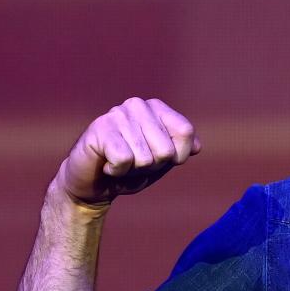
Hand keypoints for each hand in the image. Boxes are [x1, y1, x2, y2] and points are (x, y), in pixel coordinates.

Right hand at [55, 97, 200, 206]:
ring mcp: (118, 114)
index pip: (185, 132)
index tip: (157, 158)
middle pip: (166, 150)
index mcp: (157, 108)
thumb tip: (197, 147)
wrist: (93, 185)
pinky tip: (107, 164)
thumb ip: (181, 150)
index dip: (176, 156)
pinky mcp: (100, 128)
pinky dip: (117, 171)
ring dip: (133, 170)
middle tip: (133, 163)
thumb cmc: (131, 171)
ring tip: (119, 162)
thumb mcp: (163, 161)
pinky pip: (124, 160)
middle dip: (152, 166)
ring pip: (146, 158)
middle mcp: (138, 105)